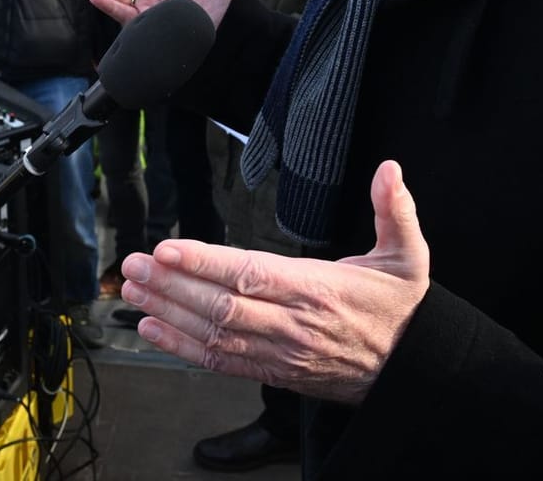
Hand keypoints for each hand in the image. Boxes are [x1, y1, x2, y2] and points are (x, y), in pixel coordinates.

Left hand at [119, 161, 430, 404]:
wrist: (411, 371)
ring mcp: (280, 352)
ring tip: (132, 292)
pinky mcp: (273, 372)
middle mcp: (292, 324)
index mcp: (317, 290)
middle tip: (132, 266)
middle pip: (221, 306)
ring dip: (168, 313)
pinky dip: (183, 347)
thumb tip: (390, 170)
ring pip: (214, 335)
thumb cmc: (400, 311)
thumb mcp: (408, 256)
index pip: (250, 274)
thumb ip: (395, 211)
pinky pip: (220, 362)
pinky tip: (153, 329)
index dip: (204, 263)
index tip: (168, 249)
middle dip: (171, 285)